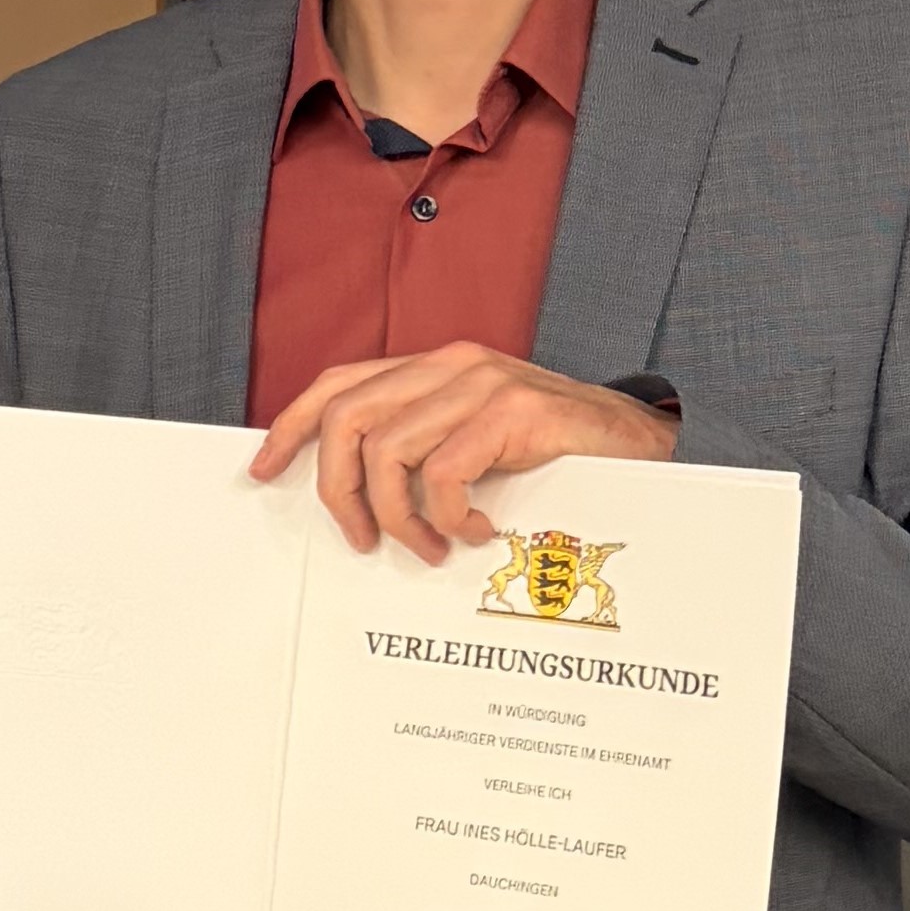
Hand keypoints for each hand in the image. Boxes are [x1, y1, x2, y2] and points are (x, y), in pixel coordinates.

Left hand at [252, 342, 677, 563]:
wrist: (647, 446)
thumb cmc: (561, 457)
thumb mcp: (480, 444)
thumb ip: (425, 449)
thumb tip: (356, 495)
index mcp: (436, 368)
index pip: (338, 385)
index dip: (290, 428)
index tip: (262, 472)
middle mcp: (453, 364)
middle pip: (347, 420)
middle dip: (338, 491)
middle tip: (365, 540)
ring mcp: (484, 383)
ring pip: (387, 452)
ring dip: (402, 518)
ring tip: (434, 546)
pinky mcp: (515, 411)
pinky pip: (443, 473)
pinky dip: (450, 516)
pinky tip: (478, 531)